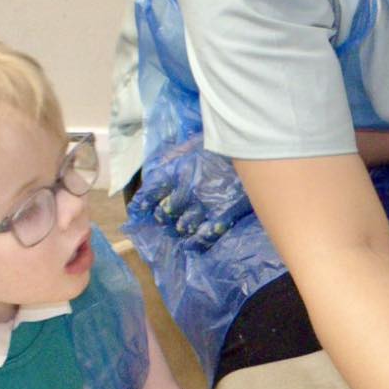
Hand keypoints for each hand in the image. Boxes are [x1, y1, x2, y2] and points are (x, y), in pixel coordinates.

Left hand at [135, 149, 252, 247]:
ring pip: (184, 225)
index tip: (138, 209)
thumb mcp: (192, 143)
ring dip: (180, 228)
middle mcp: (185, 191)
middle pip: (166, 211)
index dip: (143, 202)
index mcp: (176, 171)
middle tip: (163, 219)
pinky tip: (193, 244)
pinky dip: (197, 241)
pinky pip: (206, 235)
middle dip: (163, 216)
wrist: (250, 149)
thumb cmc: (221, 143)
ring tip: (180, 230)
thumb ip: (175, 156)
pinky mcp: (223, 215)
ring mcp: (204, 205)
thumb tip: (159, 166)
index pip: (152, 190)